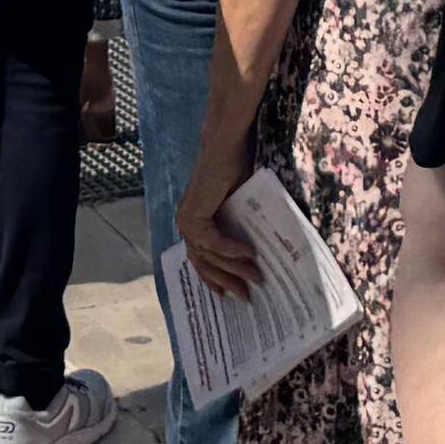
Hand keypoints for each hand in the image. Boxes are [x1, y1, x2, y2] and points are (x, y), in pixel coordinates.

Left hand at [176, 156, 259, 296]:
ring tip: (256, 277)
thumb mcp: (238, 207)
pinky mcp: (194, 215)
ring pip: (210, 256)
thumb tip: (259, 255)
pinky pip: (213, 242)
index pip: (201, 260)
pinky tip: (249, 254)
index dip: (215, 279)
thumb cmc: (234, 171)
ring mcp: (187, 221)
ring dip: (234, 269)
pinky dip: (231, 250)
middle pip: (204, 264)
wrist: (225, 147)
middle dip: (227, 282)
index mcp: (194, 223)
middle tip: (247, 296)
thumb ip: (239, 228)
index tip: (229, 296)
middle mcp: (186, 225)